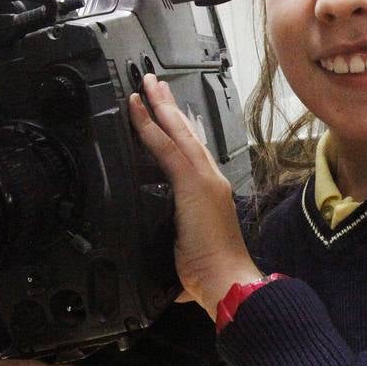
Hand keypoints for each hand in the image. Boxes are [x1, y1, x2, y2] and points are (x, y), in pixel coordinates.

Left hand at [129, 74, 261, 317]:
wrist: (228, 281)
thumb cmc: (212, 274)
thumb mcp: (188, 252)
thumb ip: (178, 247)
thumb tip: (169, 269)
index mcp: (209, 193)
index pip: (191, 153)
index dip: (177, 130)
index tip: (164, 113)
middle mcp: (211, 179)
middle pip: (187, 134)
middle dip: (169, 108)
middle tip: (153, 84)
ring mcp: (204, 179)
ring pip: (178, 134)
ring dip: (160, 108)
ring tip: (146, 86)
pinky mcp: (194, 184)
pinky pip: (167, 148)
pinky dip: (150, 127)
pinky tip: (138, 111)